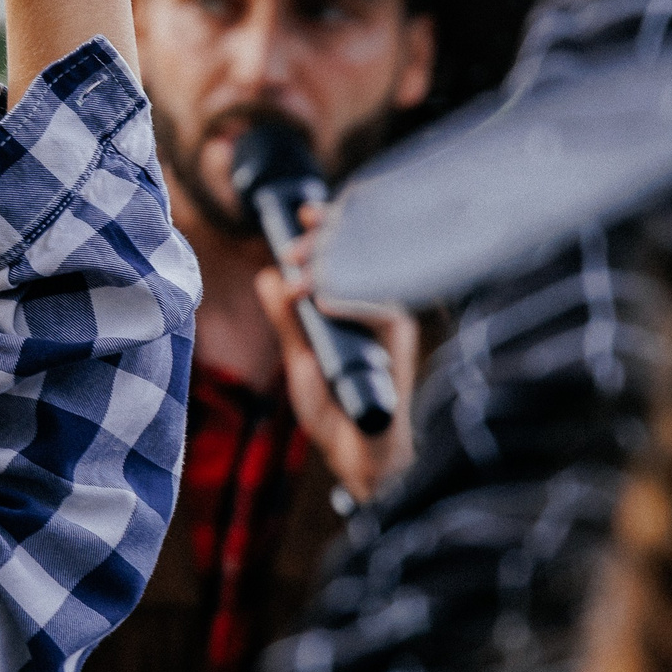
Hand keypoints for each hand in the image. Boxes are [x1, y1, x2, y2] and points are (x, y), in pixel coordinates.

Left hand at [254, 205, 419, 503]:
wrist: (360, 458)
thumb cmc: (338, 409)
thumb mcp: (302, 359)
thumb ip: (287, 320)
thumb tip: (270, 276)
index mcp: (360, 307)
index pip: (354, 254)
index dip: (333, 227)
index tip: (305, 213)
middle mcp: (381, 310)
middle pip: (366, 255)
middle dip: (327, 241)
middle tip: (294, 247)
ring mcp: (393, 328)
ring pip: (373, 277)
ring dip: (333, 269)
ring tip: (300, 278)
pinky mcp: (401, 351)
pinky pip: (383, 316)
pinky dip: (351, 307)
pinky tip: (324, 302)